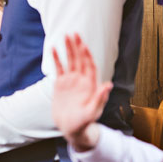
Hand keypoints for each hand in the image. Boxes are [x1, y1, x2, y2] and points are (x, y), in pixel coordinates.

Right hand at [51, 34, 110, 151]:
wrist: (71, 127)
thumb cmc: (84, 122)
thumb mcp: (92, 112)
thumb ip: (99, 98)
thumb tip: (108, 85)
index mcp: (90, 85)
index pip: (89, 66)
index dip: (86, 55)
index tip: (83, 45)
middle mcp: (81, 80)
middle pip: (79, 60)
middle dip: (77, 46)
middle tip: (74, 33)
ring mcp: (70, 81)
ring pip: (70, 62)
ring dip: (68, 49)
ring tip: (66, 36)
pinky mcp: (60, 85)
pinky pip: (59, 69)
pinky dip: (57, 59)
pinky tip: (54, 49)